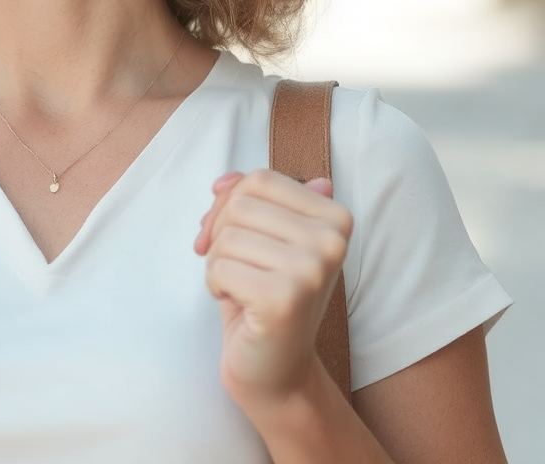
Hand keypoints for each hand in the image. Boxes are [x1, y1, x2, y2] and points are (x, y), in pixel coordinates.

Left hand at [194, 169, 352, 410]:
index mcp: (335, 218)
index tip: (224, 229)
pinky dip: (214, 284)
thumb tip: (228, 178)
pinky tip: (236, 303)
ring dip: (217, 262)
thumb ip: (250, 201)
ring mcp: (312, 269)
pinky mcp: (284, 298)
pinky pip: (220, 266)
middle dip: (220, 233)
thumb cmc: (265, 296)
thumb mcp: (263, 237)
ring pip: (227, 235)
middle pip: (241, 204)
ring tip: (238, 286)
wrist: (278, 372)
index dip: (229, 201)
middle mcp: (333, 240)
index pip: (260, 179)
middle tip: (233, 265)